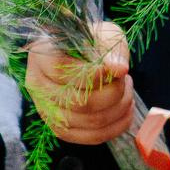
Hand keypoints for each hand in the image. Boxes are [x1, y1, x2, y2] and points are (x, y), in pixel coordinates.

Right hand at [25, 23, 133, 145]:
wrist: (81, 55)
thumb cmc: (93, 41)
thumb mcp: (103, 35)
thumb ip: (111, 49)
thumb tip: (118, 69)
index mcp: (43, 56)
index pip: (63, 72)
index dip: (95, 74)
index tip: (118, 70)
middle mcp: (38, 86)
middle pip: (79, 101)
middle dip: (114, 92)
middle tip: (127, 80)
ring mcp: (46, 110)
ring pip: (88, 121)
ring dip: (118, 108)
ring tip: (127, 92)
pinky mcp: (60, 127)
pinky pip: (89, 137)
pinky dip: (115, 127)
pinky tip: (126, 111)